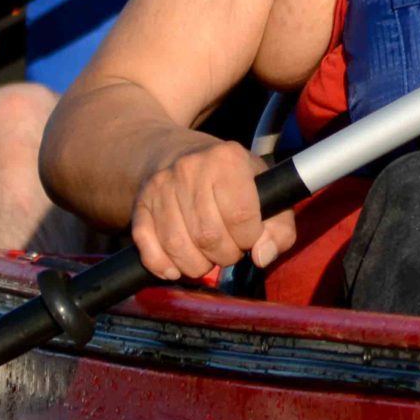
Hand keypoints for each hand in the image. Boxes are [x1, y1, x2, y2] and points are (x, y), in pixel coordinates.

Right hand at [131, 139, 296, 282]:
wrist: (177, 153)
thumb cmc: (230, 179)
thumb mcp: (265, 191)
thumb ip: (279, 227)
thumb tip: (262, 256)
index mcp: (228, 159)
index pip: (241, 216)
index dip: (249, 239)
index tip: (248, 238)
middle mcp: (191, 168)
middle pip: (209, 236)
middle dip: (224, 256)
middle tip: (228, 250)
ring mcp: (162, 186)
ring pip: (178, 246)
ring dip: (196, 266)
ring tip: (207, 258)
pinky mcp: (140, 204)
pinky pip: (148, 248)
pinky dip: (163, 266)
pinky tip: (177, 266)